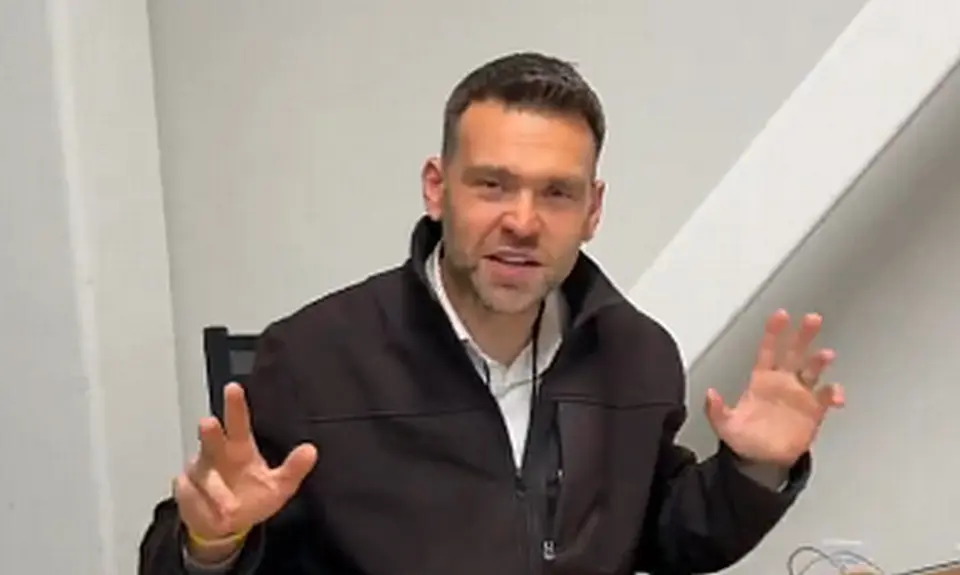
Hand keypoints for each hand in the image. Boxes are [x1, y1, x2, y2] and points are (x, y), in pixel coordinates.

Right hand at [174, 383, 317, 544]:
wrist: (227, 527)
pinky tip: (216, 516)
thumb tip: (311, 450)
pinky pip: (193, 495)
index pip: (238, 422)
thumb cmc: (252, 498)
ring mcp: (199, 471)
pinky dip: (205, 507)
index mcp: (240, 448)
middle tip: (208, 422)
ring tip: (230, 507)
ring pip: (203, 473)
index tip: (233, 387)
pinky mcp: (186, 490)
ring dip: (215, 490)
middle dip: (210, 431)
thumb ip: (293, 469)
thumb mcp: (279, 487)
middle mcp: (217, 454)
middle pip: (210, 437)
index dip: (236, 405)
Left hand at [704, 309, 844, 466]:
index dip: (774, 333)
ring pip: (813, 370)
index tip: (781, 316)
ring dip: (819, 361)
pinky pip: (826, 397)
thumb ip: (716, 409)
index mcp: (761, 380)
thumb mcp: (724, 425)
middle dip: (803, 335)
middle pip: (795, 352)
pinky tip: (835, 394)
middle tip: (812, 319)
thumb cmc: (744, 439)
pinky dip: (833, 394)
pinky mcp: (814, 412)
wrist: (763, 461)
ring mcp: (800, 395)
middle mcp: (783, 382)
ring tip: (826, 354)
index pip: (768, 350)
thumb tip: (710, 394)